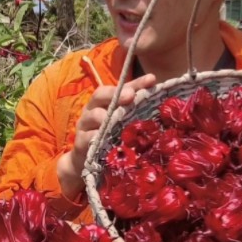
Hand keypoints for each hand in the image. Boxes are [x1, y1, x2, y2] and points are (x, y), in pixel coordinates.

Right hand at [56, 73, 157, 197]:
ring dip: (107, 117)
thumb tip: (160, 103)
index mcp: (104, 102)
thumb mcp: (122, 124)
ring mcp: (85, 125)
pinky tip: (109, 141)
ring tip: (119, 120)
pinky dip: (98, 137)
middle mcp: (92, 109)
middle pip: (101, 95)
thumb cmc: (109, 139)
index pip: (119, 86)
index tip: (151, 79)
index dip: (135, 82)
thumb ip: (135, 112)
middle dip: (116, 95)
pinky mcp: (81, 143)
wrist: (86, 162)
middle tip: (130, 96)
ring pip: (95, 115)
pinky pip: (89, 137)